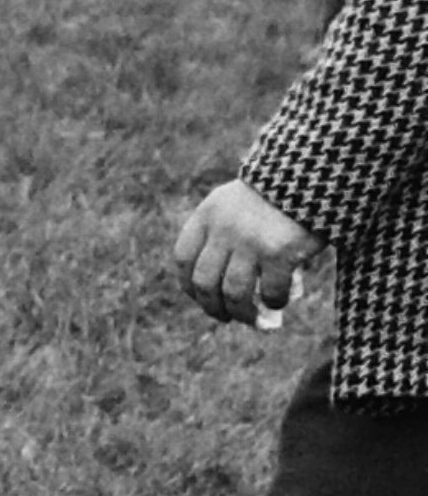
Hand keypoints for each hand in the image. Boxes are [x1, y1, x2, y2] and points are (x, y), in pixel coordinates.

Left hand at [175, 177, 314, 326]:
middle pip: (205, 283)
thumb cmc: (277, 193)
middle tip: (227, 316)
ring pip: (234, 294)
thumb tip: (223, 290)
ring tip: (256, 321)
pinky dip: (275, 303)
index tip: (202, 298)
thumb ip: (222, 234)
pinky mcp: (278, 252)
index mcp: (208, 215)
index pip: (184, 259)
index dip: (190, 286)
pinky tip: (281, 300)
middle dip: (214, 308)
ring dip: (244, 314)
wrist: (312, 174)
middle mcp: (223, 229)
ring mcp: (249, 241)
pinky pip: (271, 292)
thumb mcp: (235, 203)